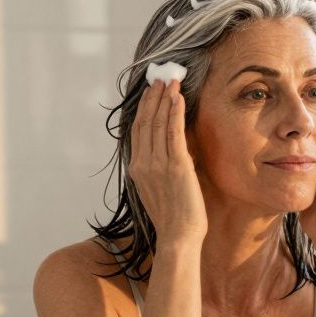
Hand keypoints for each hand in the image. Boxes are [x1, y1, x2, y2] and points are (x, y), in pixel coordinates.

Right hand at [128, 79, 207, 247]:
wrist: (179, 237)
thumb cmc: (173, 217)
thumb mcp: (159, 188)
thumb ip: (160, 168)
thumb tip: (172, 149)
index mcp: (136, 169)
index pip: (137, 131)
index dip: (144, 109)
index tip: (150, 92)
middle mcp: (143, 164)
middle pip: (145, 122)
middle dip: (153, 98)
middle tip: (160, 78)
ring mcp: (158, 164)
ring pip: (158, 124)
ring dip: (164, 99)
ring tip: (170, 82)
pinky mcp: (176, 166)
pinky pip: (174, 133)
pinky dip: (175, 113)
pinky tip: (178, 99)